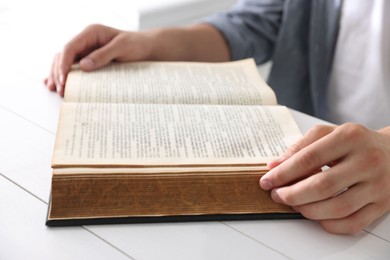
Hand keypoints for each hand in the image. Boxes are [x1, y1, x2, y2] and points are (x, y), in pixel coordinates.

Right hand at [44, 24, 153, 95]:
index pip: (70, 48)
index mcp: (91, 33)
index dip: (63, 64)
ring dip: (58, 75)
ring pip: (65, 62)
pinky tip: (56, 84)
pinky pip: (73, 68)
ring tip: (56, 90)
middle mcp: (86, 41)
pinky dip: (65, 76)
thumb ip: (103, 55)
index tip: (63, 79)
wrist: (146, 49)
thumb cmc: (137, 45)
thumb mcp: (122, 48)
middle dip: (59, 72)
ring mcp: (87, 51)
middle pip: (64, 56)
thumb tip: (83, 66)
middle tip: (61, 90)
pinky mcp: (90, 61)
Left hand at [260, 123, 389, 233]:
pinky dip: (328, 224)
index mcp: (350, 137)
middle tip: (277, 195)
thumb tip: (274, 166)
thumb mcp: (329, 134)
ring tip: (294, 204)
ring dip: (307, 211)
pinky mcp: (383, 205)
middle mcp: (367, 160)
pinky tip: (316, 216)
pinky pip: (353, 223)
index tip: (267, 181)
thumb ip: (300, 147)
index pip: (308, 158)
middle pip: (321, 186)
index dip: (283, 173)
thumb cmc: (356, 143)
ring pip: (336, 208)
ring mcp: (378, 185)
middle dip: (292, 195)